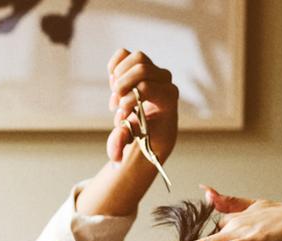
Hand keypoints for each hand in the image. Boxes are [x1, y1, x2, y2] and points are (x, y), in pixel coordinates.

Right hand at [105, 48, 178, 165]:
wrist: (151, 131)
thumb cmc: (145, 139)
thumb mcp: (134, 145)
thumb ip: (122, 144)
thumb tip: (116, 141)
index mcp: (168, 98)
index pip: (146, 87)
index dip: (128, 100)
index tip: (120, 118)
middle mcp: (165, 80)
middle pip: (141, 68)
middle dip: (122, 87)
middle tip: (115, 106)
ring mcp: (153, 70)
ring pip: (136, 58)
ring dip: (118, 77)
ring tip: (115, 96)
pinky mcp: (140, 66)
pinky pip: (124, 54)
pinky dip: (113, 67)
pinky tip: (112, 84)